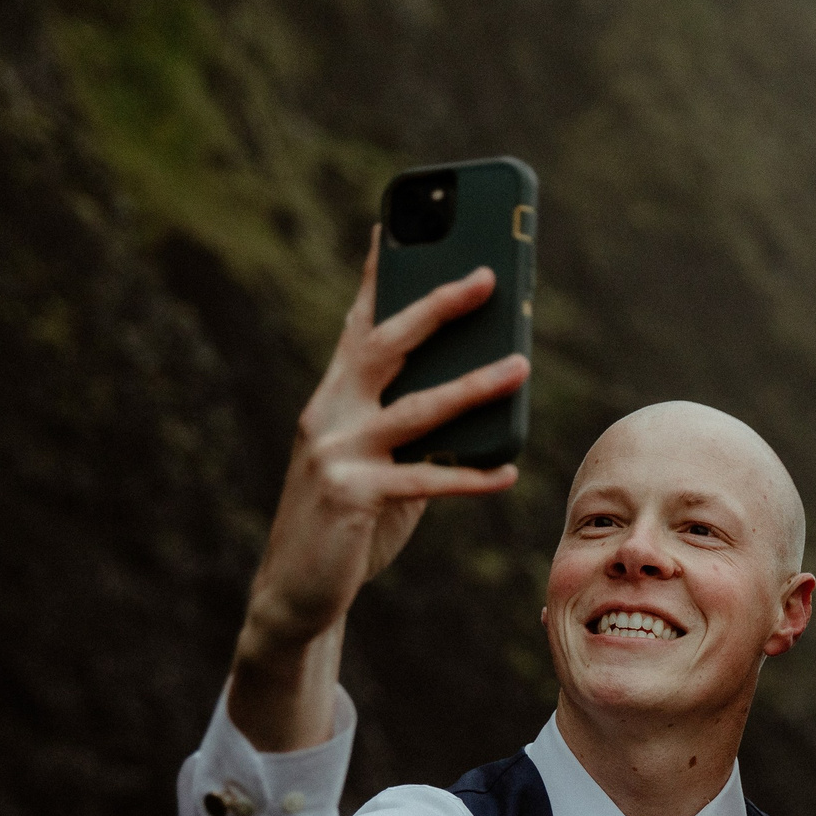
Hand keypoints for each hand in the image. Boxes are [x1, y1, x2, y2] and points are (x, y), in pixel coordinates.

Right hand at [227, 230, 527, 747]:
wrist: (295, 590)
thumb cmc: (347, 520)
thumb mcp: (376, 463)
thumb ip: (414, 429)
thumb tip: (480, 395)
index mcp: (331, 398)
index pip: (358, 325)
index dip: (376, 276)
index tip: (392, 225)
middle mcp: (327, 415)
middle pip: (387, 346)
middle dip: (438, 307)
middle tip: (488, 277)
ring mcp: (336, 455)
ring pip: (417, 410)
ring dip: (474, 386)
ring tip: (520, 365)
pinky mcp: (352, 497)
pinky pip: (425, 481)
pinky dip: (470, 477)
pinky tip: (507, 472)